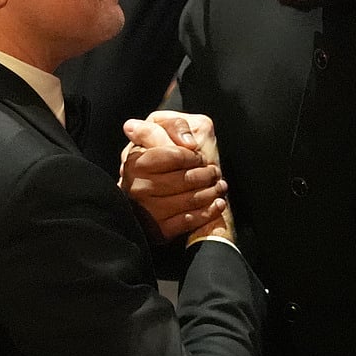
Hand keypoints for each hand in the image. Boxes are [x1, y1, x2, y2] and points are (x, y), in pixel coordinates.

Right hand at [120, 115, 227, 240]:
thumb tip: (188, 143)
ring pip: (189, 199)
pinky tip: (217, 204)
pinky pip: (188, 221)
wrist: (144, 194)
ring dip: (211, 192)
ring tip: (220, 186)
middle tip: (215, 172)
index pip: (173, 155)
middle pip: (184, 179)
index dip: (192, 155)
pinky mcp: (157, 229)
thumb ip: (175, 126)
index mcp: (136, 160)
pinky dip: (208, 212)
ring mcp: (147, 209)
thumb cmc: (157, 158)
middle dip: (206, 175)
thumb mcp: (162, 132)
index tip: (200, 155)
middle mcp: (137, 186)